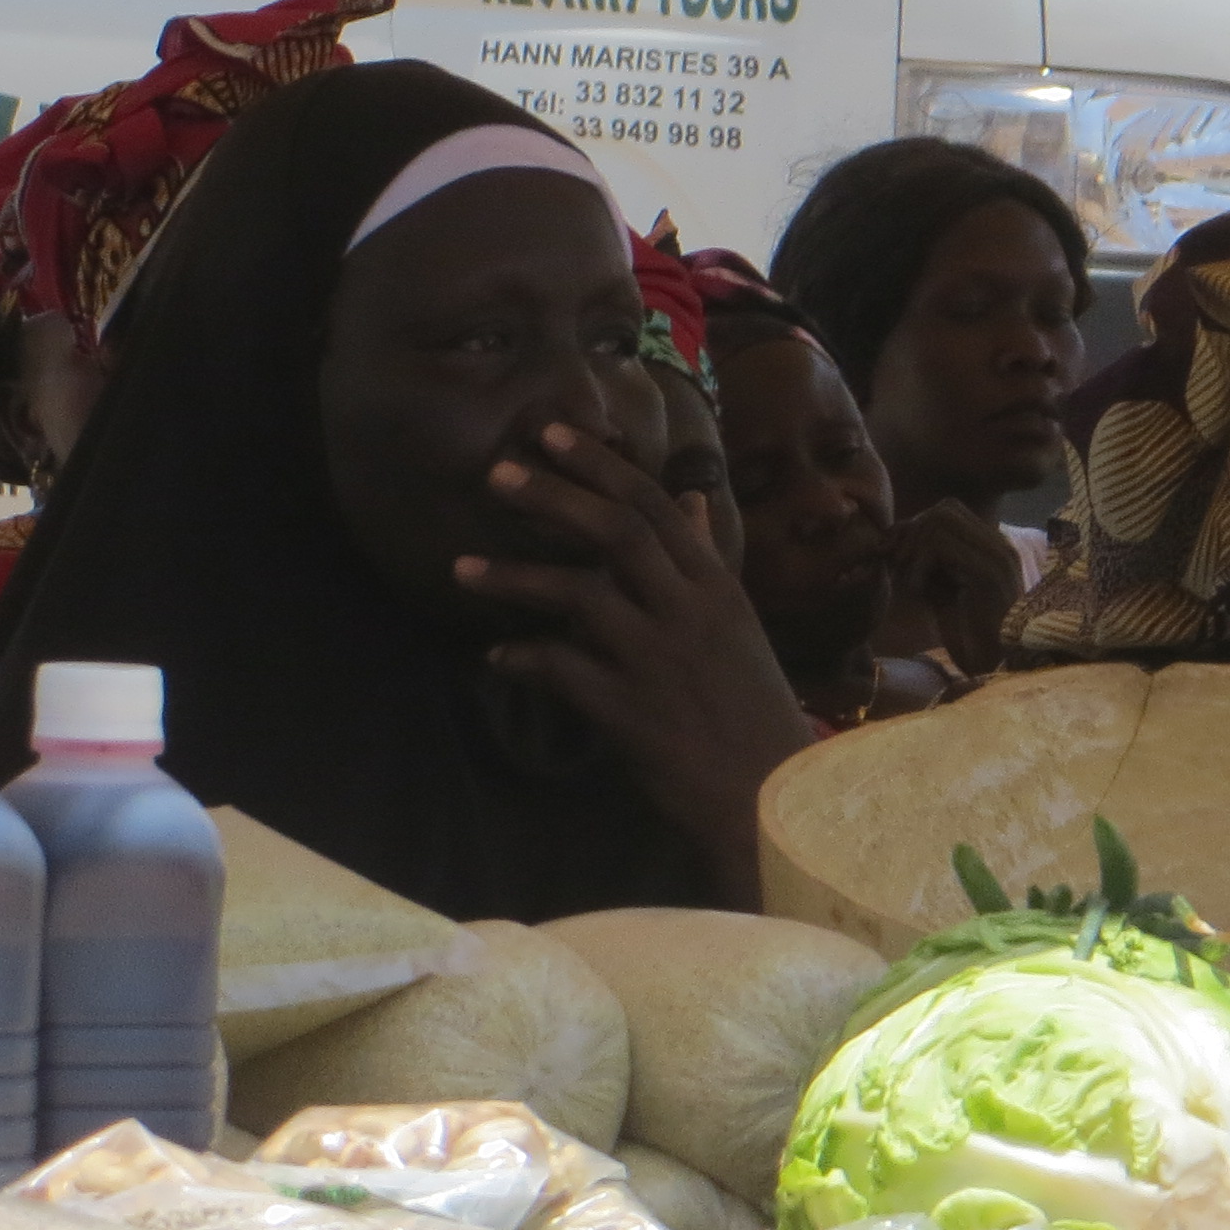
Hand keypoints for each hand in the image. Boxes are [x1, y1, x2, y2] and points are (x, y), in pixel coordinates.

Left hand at [458, 422, 819, 903]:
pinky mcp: (629, 712)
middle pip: (616, 533)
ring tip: (460, 568)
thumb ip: (704, 561)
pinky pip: (563, 671)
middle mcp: (689, 612)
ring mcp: (658, 660)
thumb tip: (691, 499)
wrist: (768, 795)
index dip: (600, 466)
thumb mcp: (737, 623)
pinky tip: (495, 657)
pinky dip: (524, 658)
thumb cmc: (751, 706)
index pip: (655, 506)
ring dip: (515, 578)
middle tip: (495, 472)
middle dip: (552, 497)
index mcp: (716, 587)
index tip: (550, 433)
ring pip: (580, 596)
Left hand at [877, 502, 1026, 674]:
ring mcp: (998, 558)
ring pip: (940, 521)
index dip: (915, 526)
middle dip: (912, 532)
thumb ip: (925, 562)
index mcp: (992, 547)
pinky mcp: (989, 575)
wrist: (995, 670)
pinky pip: (942, 547)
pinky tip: (918, 593)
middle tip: (899, 567)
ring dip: (913, 549)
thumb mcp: (941, 591)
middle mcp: (999, 546)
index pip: (948, 509)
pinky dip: (919, 565)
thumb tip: (892, 537)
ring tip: (911, 583)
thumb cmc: (968, 636)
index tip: (896, 556)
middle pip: (944, 508)